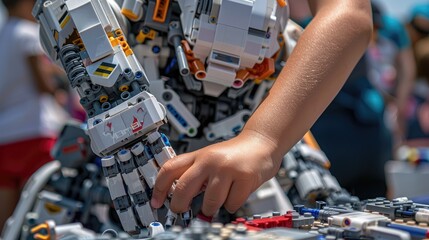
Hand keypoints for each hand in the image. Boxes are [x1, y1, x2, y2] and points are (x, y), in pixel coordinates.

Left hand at [150, 129, 281, 215]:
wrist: (262, 143)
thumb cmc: (234, 154)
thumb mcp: (209, 157)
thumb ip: (194, 173)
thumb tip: (176, 197)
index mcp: (199, 155)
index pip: (169, 169)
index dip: (158, 188)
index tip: (156, 202)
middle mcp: (210, 160)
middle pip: (183, 189)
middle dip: (180, 206)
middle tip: (182, 211)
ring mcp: (227, 169)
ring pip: (209, 203)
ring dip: (212, 208)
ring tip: (219, 197)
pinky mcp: (244, 178)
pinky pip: (231, 204)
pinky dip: (233, 204)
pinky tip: (236, 192)